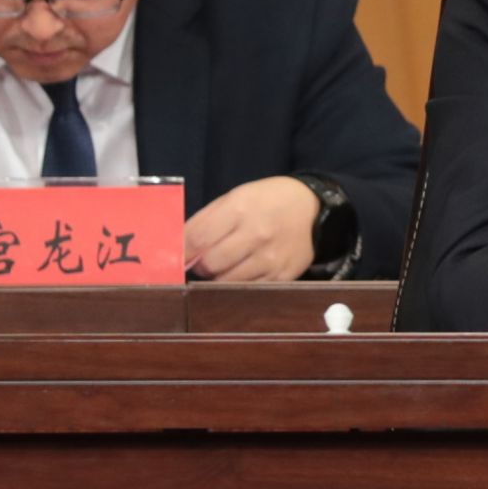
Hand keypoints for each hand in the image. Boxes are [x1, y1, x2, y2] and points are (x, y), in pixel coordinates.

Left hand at [184, 176, 320, 280]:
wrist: (313, 209)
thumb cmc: (266, 201)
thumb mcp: (235, 197)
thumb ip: (204, 221)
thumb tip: (177, 250)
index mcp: (240, 209)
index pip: (197, 239)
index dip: (180, 252)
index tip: (175, 259)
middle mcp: (256, 234)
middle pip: (209, 265)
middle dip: (200, 265)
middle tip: (205, 260)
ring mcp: (270, 258)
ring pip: (225, 283)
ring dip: (218, 277)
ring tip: (225, 265)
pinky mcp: (281, 277)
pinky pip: (247, 291)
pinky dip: (238, 285)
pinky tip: (243, 272)